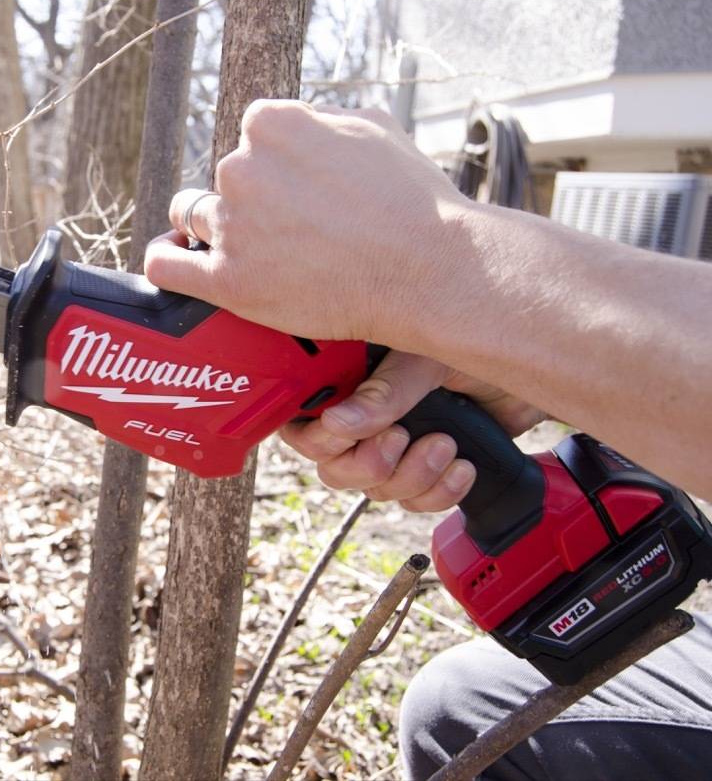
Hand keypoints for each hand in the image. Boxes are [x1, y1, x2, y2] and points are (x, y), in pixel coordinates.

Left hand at [144, 100, 475, 349]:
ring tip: (268, 254)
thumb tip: (297, 124)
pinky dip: (167, 260)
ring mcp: (232, 225)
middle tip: (300, 228)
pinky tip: (178, 259)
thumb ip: (320, 119)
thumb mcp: (374, 127)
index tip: (300, 187)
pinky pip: (166, 265)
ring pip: (202, 220)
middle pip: (229, 181)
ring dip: (228, 232)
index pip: (253, 135)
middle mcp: (241, 169)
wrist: (426, 271)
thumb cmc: (412, 201)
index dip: (279, 164)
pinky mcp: (227, 279)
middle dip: (257, 200)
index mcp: (271, 124)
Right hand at [280, 351, 545, 511]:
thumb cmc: (483, 340)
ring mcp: (395, 444)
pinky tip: (463, 465)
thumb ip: (384, 390)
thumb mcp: (428, 358)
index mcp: (350, 379)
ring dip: (413, 476)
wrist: (539, 370)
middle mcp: (365, 415)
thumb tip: (337, 423)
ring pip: (375, 490)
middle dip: (369, 464)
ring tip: (446, 445)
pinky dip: (439, 491)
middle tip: (400, 440)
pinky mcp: (427, 469)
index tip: (346, 436)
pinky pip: (414, 501)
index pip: (302, 423)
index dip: (317, 439)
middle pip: (334, 468)